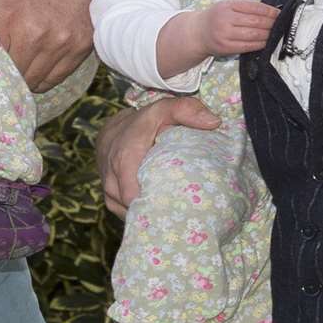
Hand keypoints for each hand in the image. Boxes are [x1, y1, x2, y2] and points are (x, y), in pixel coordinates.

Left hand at [0, 0, 96, 89]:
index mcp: (6, 19)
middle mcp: (37, 35)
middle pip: (10, 80)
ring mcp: (63, 43)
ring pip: (34, 83)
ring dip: (19, 82)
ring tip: (5, 73)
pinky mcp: (83, 46)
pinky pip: (56, 78)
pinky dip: (42, 77)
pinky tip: (31, 65)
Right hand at [94, 96, 220, 214]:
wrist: (115, 128)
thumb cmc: (144, 120)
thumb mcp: (165, 109)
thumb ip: (188, 110)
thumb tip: (214, 122)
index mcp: (125, 160)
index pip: (135, 196)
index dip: (156, 205)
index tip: (181, 207)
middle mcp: (112, 179)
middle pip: (135, 208)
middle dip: (157, 212)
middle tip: (184, 213)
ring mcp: (109, 191)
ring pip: (129, 213)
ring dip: (148, 213)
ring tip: (173, 214)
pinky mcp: (110, 198)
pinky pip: (124, 212)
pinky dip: (140, 212)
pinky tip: (159, 211)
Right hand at [199, 0, 280, 55]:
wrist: (198, 32)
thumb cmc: (217, 17)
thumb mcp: (228, 6)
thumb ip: (246, 7)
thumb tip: (270, 12)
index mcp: (227, 5)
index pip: (254, 7)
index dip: (269, 11)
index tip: (279, 13)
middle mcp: (225, 19)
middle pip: (255, 21)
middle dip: (271, 23)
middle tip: (280, 24)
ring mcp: (225, 34)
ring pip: (253, 35)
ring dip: (268, 34)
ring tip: (276, 33)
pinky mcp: (226, 47)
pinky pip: (247, 46)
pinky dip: (260, 44)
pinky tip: (266, 42)